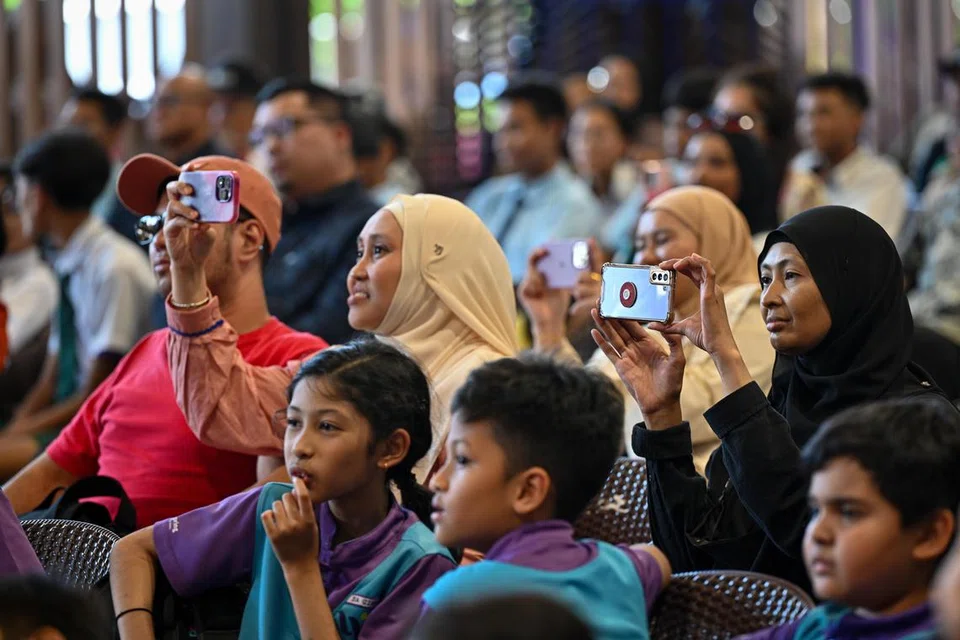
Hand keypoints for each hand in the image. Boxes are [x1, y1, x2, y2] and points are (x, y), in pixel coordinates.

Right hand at [163, 181, 216, 274]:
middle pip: (172, 189)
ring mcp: (171, 220)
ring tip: (197, 215)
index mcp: (187, 204)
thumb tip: (219, 207)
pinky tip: (198, 226)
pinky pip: (175, 223)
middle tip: (191, 191)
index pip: (184, 184)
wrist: (194, 263)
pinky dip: (187, 223)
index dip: (187, 174)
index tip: (193, 166)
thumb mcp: (211, 228)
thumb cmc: (201, 243)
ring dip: (185, 208)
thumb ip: (213, 218)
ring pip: (172, 206)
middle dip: (180, 185)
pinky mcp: (169, 232)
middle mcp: (177, 209)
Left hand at [262, 478, 318, 568]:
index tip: (296, 479)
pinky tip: (273, 520)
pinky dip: (269, 515)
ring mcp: (283, 529)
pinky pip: (266, 514)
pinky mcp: (272, 535)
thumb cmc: (308, 544)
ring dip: (278, 508)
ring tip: (282, 517)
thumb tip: (296, 491)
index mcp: (309, 520)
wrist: (300, 565)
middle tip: (289, 509)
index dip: (299, 485)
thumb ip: (307, 510)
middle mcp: (296, 523)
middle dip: (287, 500)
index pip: (303, 497)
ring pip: (275, 504)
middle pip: (287, 497)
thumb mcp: (313, 526)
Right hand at [518, 247, 570, 347]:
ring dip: (539, 276)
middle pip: (532, 259)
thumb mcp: (564, 286)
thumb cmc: (558, 304)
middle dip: (538, 253)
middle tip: (545, 250)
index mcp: (542, 272)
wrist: (552, 321)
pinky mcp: (523, 292)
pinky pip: (528, 284)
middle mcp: (532, 276)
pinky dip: (536, 286)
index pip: (541, 255)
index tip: (552, 242)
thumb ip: (564, 273)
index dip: (544, 247)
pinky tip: (540, 292)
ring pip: (531, 272)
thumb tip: (575, 259)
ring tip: (546, 283)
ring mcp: (527, 284)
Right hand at [591, 308, 684, 429]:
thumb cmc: (672, 383)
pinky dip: (601, 342)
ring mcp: (627, 357)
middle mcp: (636, 348)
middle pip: (620, 328)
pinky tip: (594, 332)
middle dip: (612, 315)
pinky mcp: (620, 367)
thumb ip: (673, 341)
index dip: (627, 314)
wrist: (662, 403)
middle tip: (603, 301)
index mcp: (649, 344)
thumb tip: (667, 324)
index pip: (635, 325)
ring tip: (595, 311)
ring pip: (612, 337)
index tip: (621, 302)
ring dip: (603, 324)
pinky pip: (609, 352)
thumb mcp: (677, 359)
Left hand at [650, 254, 739, 358]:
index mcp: (706, 294)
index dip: (681, 267)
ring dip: (687, 261)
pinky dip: (700, 262)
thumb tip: (652, 325)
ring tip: (671, 263)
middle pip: (696, 267)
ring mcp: (713, 290)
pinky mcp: (712, 294)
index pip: (694, 274)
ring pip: (703, 266)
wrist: (717, 346)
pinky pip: (709, 272)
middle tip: (662, 264)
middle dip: (679, 262)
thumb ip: (667, 326)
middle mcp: (711, 290)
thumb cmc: (704, 337)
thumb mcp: (681, 328)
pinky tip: (690, 258)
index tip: (665, 267)